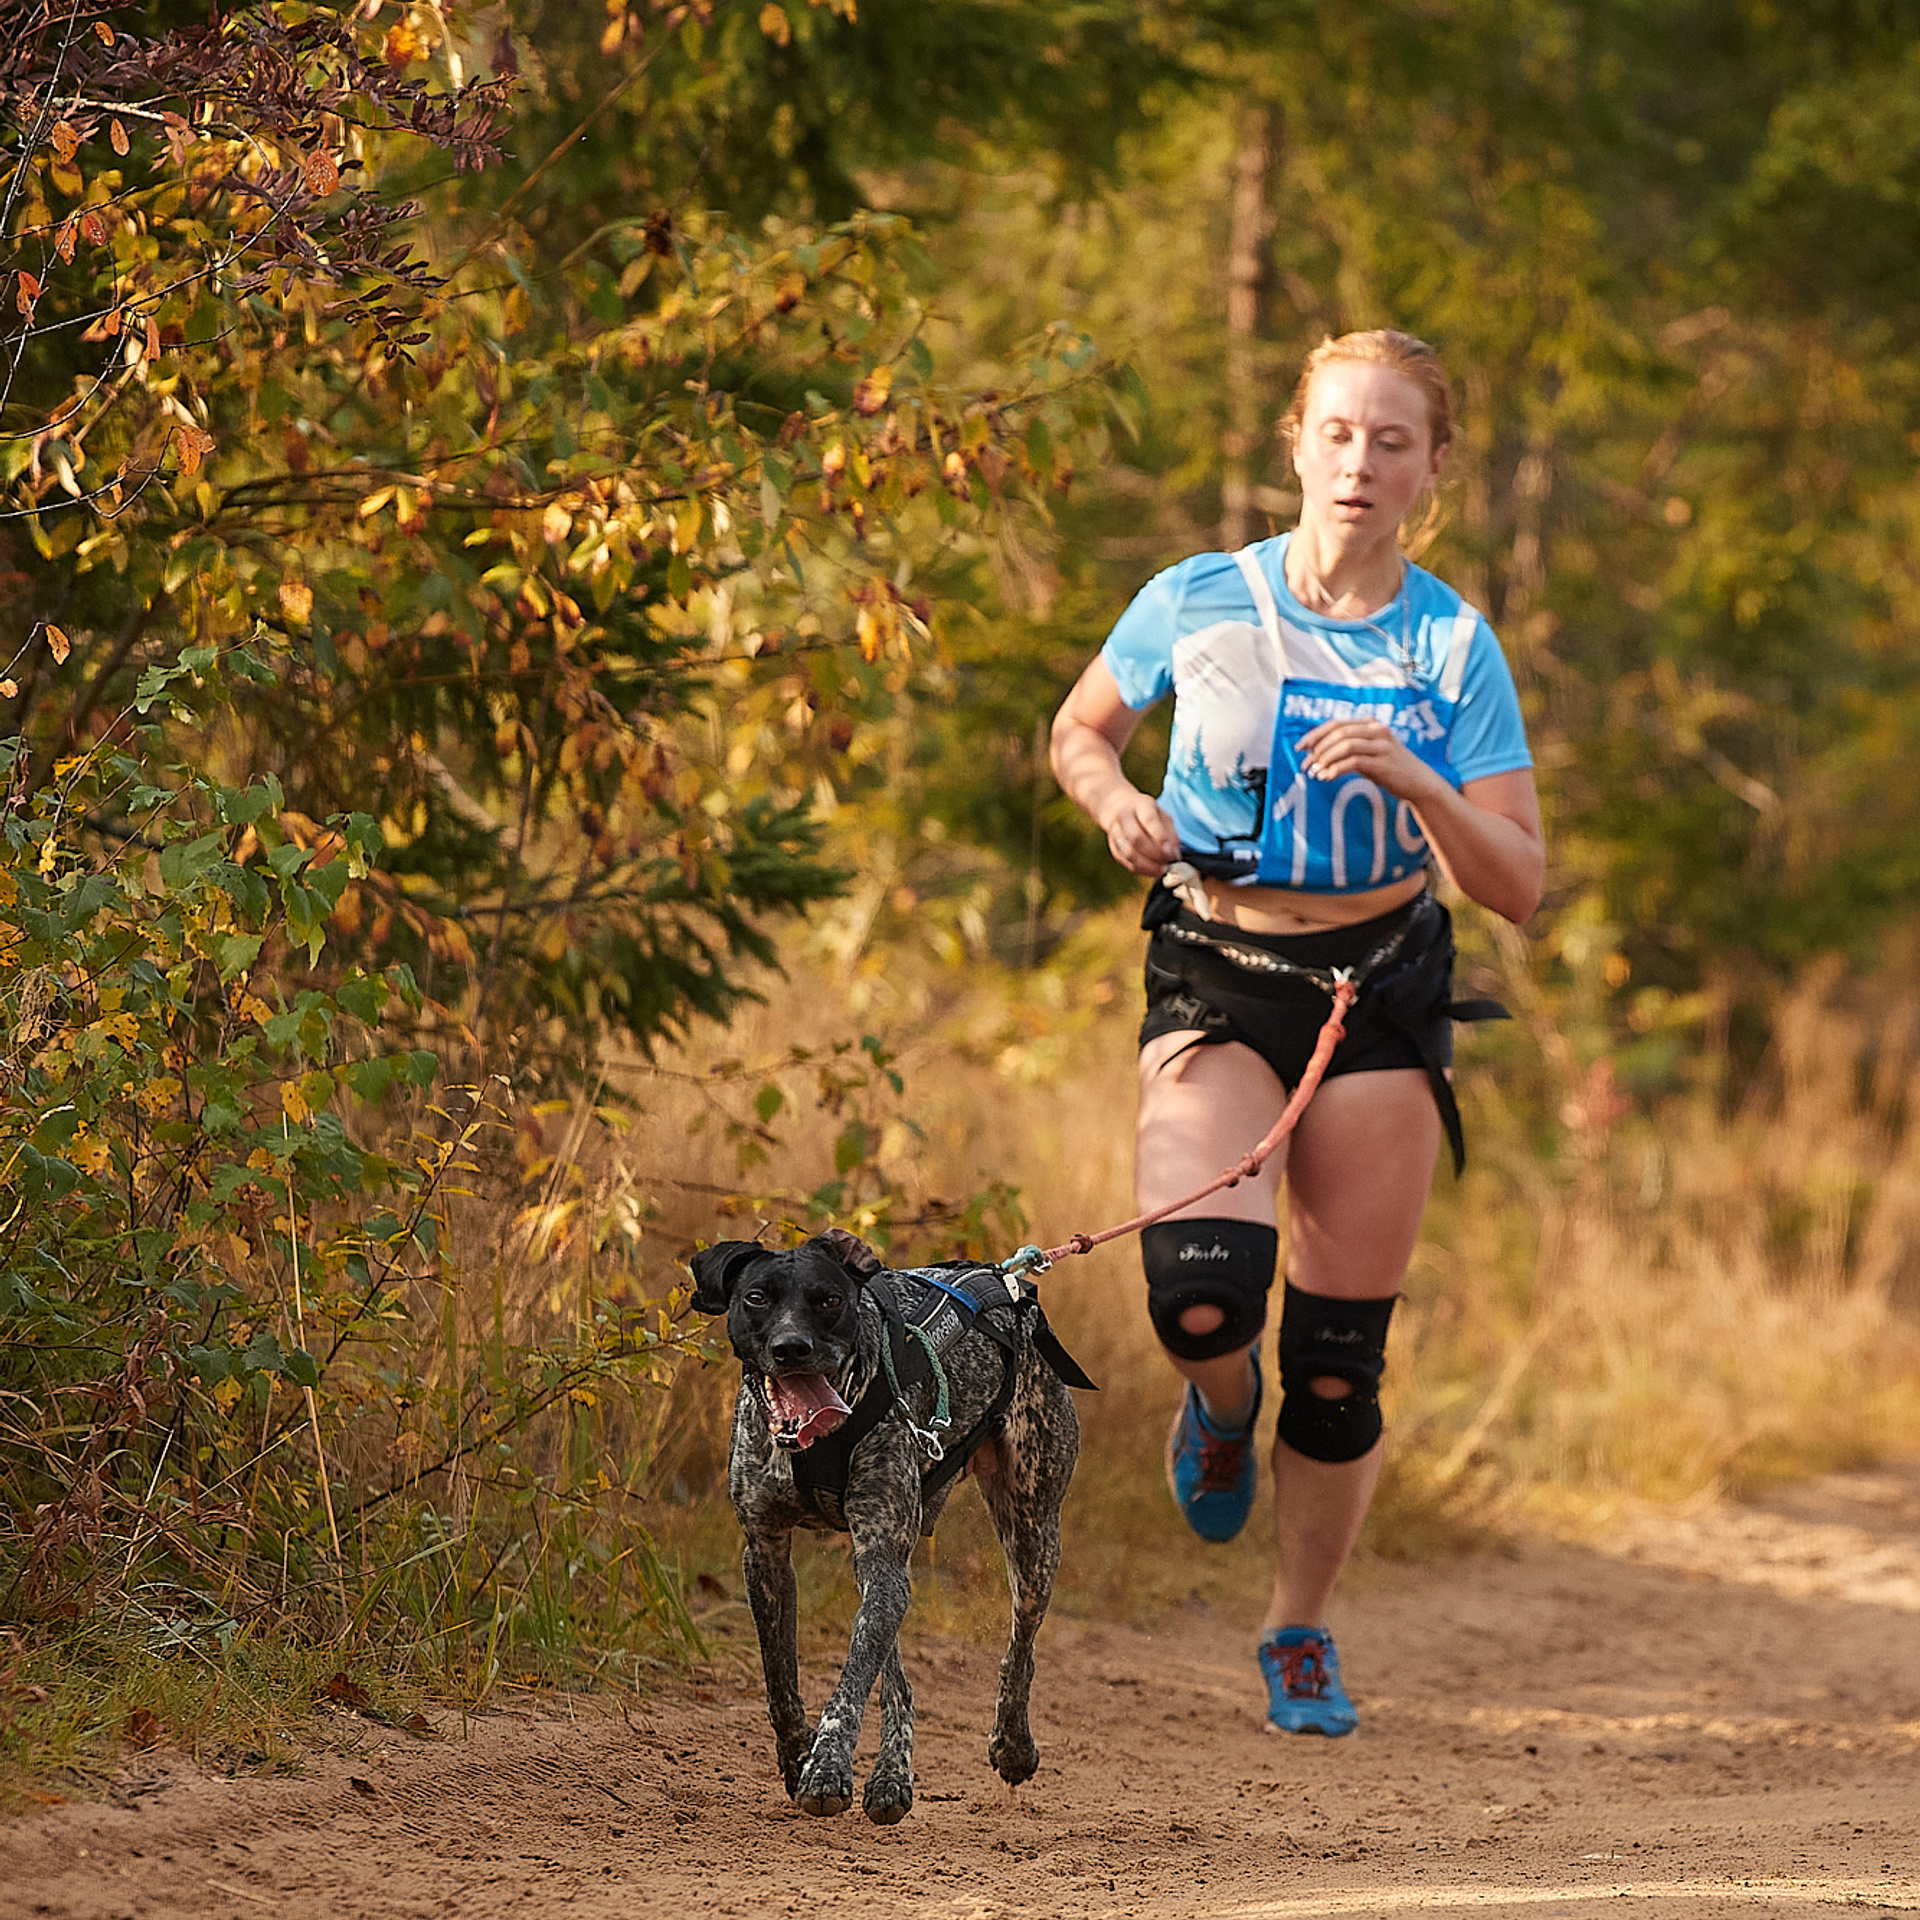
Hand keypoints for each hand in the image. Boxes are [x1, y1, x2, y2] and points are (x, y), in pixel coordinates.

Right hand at [1100, 788, 1181, 874]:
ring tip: (1162, 869)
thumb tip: (1173, 855)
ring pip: (1129, 853)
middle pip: (1136, 838)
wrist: (1119, 809)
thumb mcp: (1163, 816)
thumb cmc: (1148, 814)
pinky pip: (1126, 862)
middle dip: (1155, 854)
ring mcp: (1115, 832)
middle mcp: (1123, 816)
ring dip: (1148, 865)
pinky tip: (1154, 871)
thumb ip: (1170, 834)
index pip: (1149, 820)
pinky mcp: (1113, 847)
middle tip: (1169, 863)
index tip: (1173, 853)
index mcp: (1140, 804)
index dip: (1161, 839)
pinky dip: (1142, 870)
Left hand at [1299, 718, 1442, 802]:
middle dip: (1317, 750)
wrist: (1419, 782)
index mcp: (1370, 724)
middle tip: (1306, 766)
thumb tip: (1316, 755)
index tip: (1300, 748)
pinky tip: (1328, 778)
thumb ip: (1348, 748)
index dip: (1315, 735)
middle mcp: (1376, 730)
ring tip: (1315, 773)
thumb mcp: (1369, 752)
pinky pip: (1354, 762)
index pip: (1336, 724)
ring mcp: (1382, 746)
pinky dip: (1337, 769)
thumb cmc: (1389, 768)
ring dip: (1325, 759)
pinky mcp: (1384, 763)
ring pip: (1345, 745)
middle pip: (1338, 733)